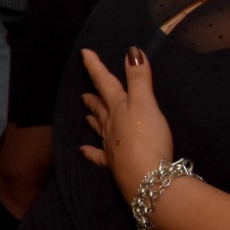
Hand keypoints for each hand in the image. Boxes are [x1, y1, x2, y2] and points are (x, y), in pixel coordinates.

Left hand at [78, 47, 175, 196]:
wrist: (147, 177)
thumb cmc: (147, 137)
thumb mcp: (145, 103)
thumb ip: (139, 78)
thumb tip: (131, 51)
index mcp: (118, 107)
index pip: (104, 82)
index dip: (95, 66)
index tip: (84, 53)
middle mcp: (110, 124)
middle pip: (100, 107)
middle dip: (93, 98)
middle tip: (84, 93)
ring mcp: (111, 145)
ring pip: (99, 129)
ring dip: (93, 120)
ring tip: (85, 116)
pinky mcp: (115, 164)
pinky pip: (99, 156)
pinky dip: (90, 152)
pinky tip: (82, 151)